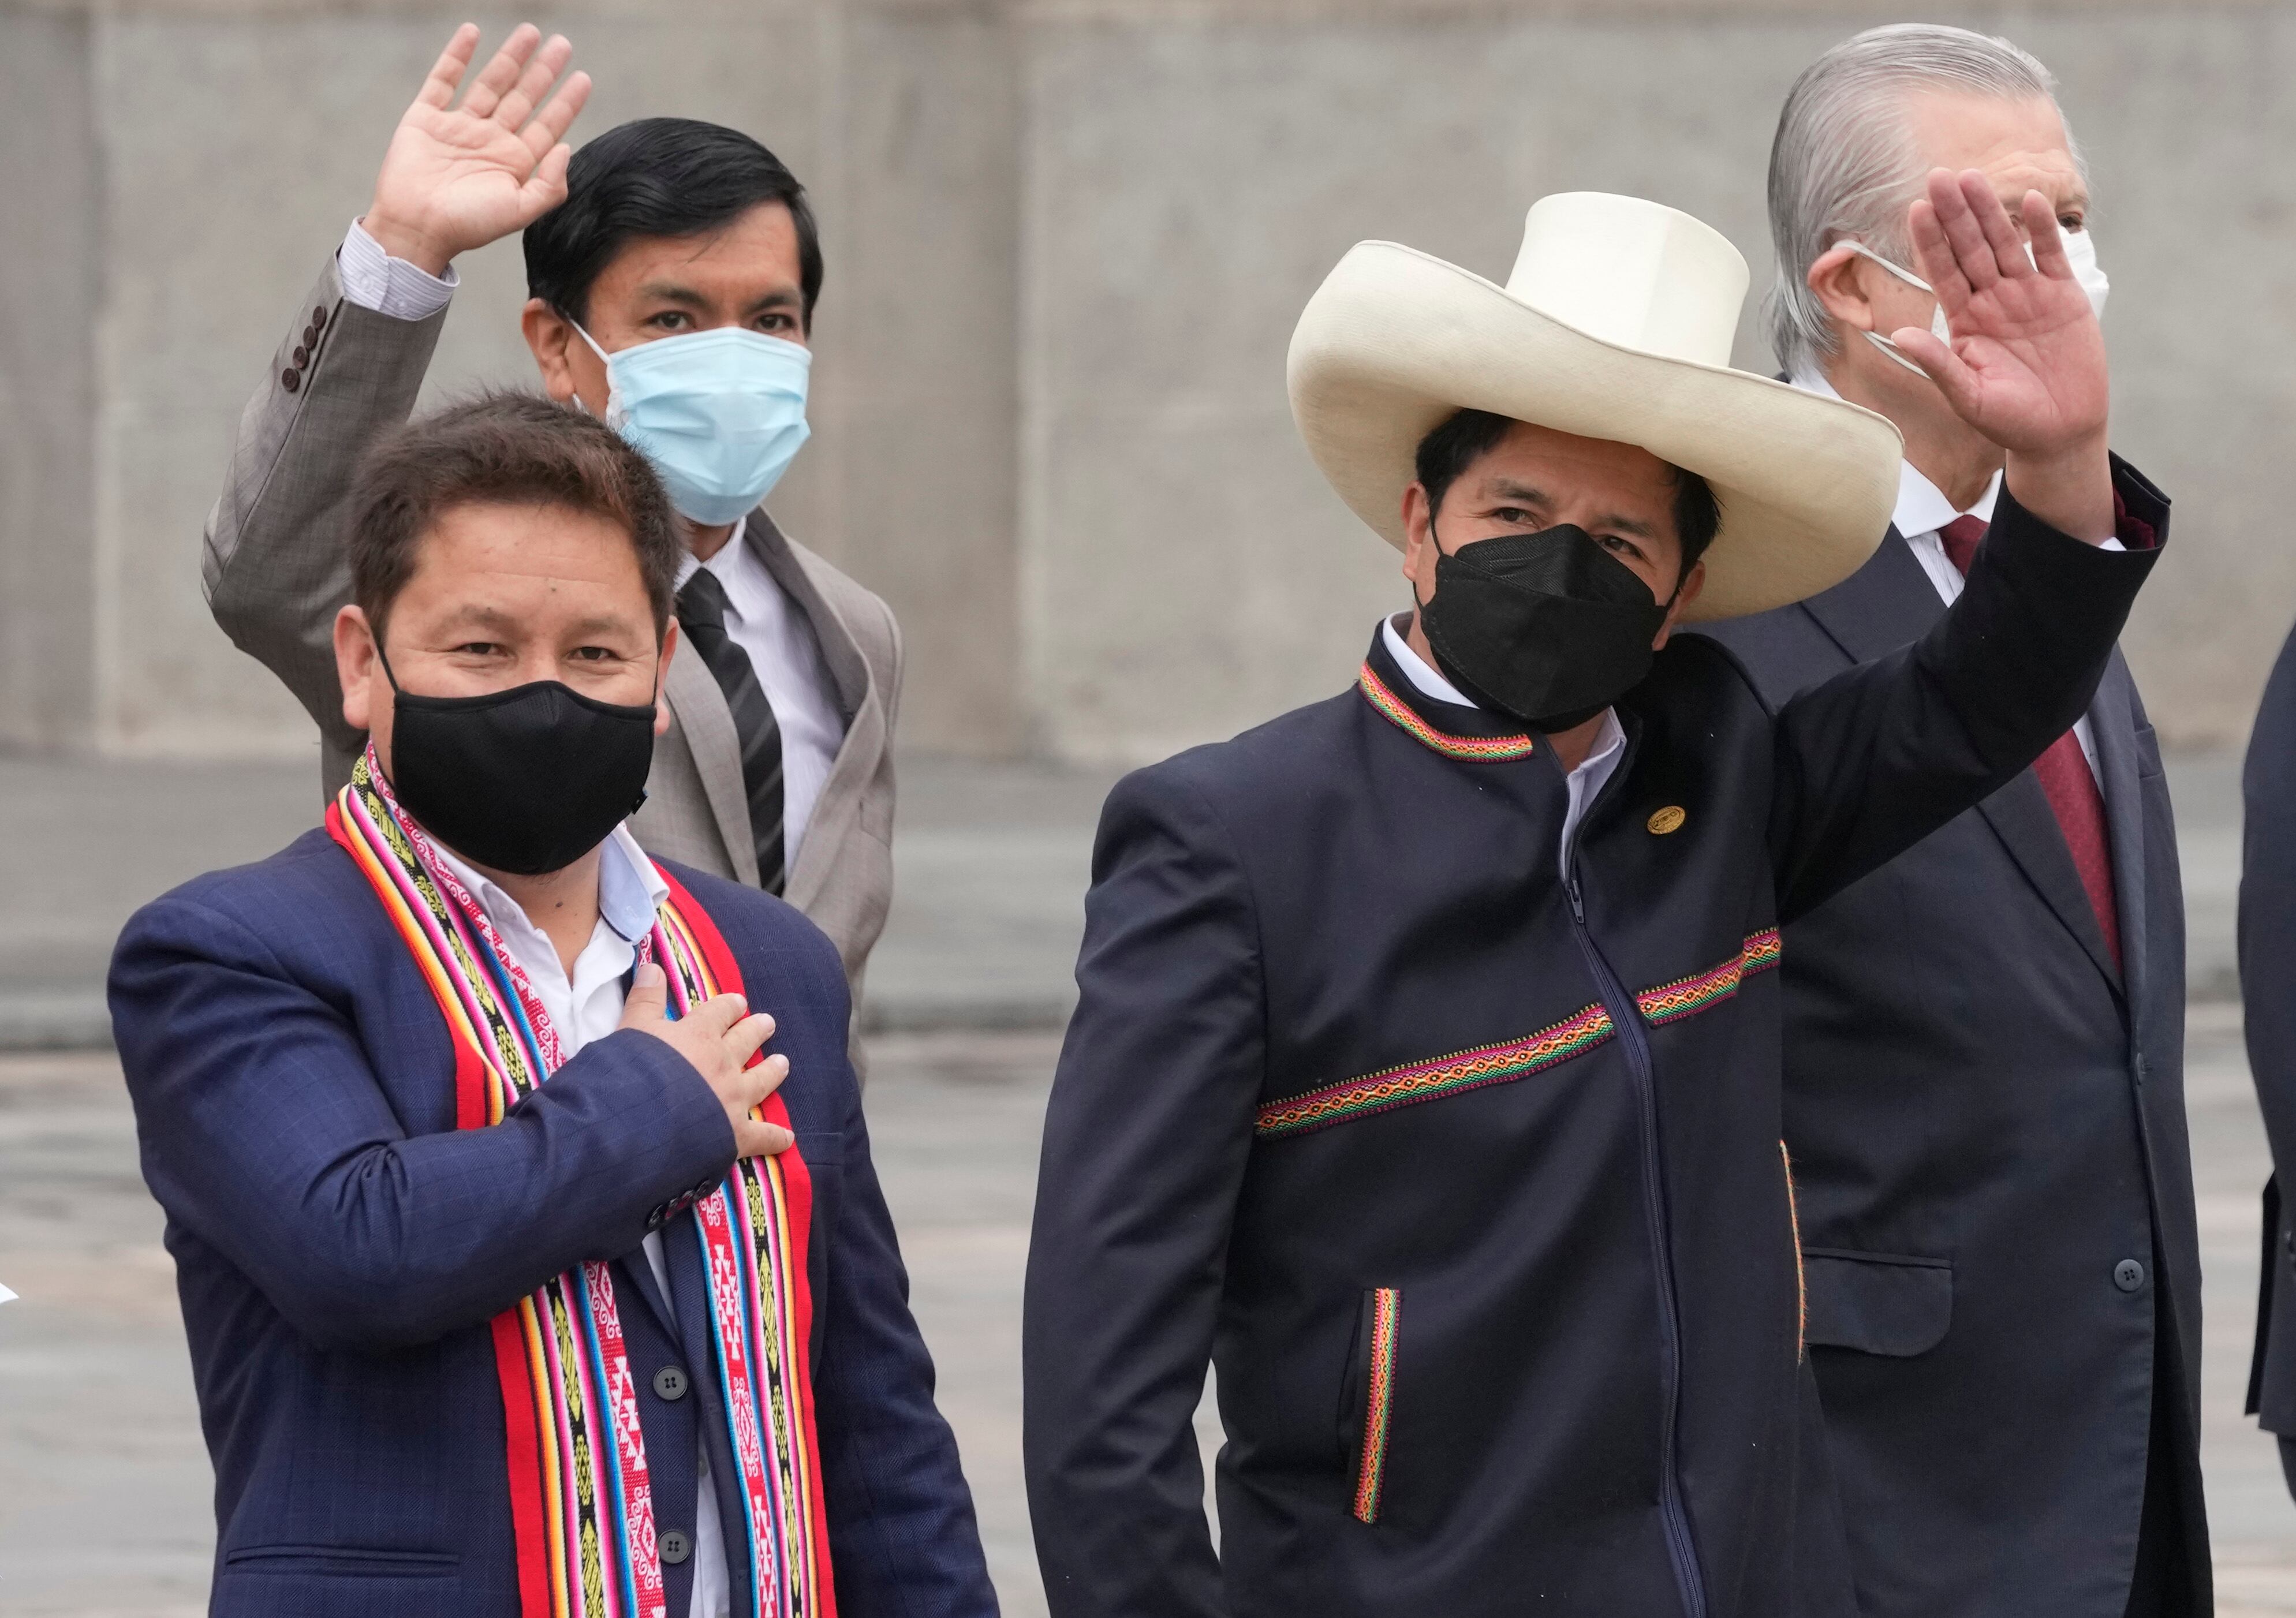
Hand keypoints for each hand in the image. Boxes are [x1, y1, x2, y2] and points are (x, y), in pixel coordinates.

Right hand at [362, 23, 592, 277]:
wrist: (416, 227)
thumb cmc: (469, 225)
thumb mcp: (519, 211)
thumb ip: (550, 185)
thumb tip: (566, 147)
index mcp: (515, 163)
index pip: (548, 125)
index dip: (566, 102)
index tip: (583, 77)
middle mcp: (490, 140)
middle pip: (523, 98)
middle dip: (543, 71)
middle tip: (562, 44)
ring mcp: (459, 126)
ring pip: (491, 83)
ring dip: (510, 57)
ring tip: (530, 32)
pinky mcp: (427, 117)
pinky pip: (443, 79)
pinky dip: (457, 55)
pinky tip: (473, 32)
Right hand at [619, 963, 794, 1157]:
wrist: (637, 1121)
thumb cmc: (629, 1072)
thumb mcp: (632, 1028)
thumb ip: (645, 998)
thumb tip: (653, 965)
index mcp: (699, 1035)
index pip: (720, 1013)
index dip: (729, 1007)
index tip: (738, 1003)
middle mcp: (722, 1063)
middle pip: (746, 1040)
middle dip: (757, 1031)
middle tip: (769, 1023)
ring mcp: (733, 1098)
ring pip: (761, 1080)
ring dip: (772, 1070)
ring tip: (782, 1063)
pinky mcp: (735, 1134)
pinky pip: (762, 1136)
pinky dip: (776, 1138)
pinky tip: (787, 1138)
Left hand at [1891, 168, 2113, 540]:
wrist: (2059, 432)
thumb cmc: (2007, 420)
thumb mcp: (1966, 395)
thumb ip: (1937, 362)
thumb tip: (1898, 335)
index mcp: (1964, 321)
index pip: (1942, 272)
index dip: (1930, 240)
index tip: (1916, 208)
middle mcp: (1992, 301)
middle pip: (1970, 248)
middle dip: (1955, 213)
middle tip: (1939, 176)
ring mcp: (2027, 295)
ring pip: (2004, 244)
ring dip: (1990, 212)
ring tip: (1973, 178)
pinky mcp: (2064, 297)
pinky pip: (2049, 257)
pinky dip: (2042, 231)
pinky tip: (2031, 201)